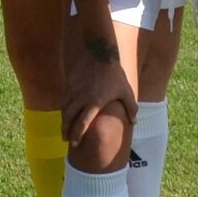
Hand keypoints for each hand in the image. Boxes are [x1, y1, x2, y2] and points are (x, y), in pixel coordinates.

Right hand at [61, 29, 137, 145]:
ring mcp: (73, 91)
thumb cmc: (114, 74)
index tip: (76, 143)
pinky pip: (64, 100)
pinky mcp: (69, 85)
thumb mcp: (126, 91)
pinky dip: (64, 109)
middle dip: (66, 131)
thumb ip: (131, 108)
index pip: (82, 122)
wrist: (98, 53)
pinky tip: (65, 114)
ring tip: (64, 130)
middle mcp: (81, 98)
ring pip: (64, 109)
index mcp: (94, 102)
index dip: (78, 134)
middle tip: (66, 140)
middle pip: (68, 118)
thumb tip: (134, 122)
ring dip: (63, 121)